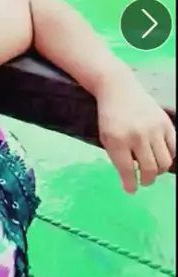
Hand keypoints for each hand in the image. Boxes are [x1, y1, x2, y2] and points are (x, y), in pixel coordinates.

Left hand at [97, 76, 175, 192]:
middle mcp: (137, 135)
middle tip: (143, 181)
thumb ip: (117, 158)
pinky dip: (169, 157)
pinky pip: (174, 148)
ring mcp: (154, 129)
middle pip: (150, 169)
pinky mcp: (165, 123)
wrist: (118, 88)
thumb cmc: (109, 115)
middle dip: (146, 180)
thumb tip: (129, 181)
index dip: (130, 184)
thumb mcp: (105, 137)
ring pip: (164, 162)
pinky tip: (160, 156)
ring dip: (158, 171)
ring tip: (151, 169)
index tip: (131, 189)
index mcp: (118, 140)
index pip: (128, 170)